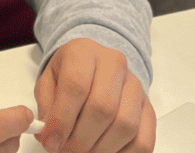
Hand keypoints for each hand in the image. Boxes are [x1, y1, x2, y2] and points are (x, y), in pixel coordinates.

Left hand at [34, 39, 154, 152]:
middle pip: (103, 108)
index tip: (51, 141)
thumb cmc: (70, 75)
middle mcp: (114, 64)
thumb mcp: (48, 82)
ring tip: (83, 151)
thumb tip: (48, 135)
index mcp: (84, 52)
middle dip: (81, 138)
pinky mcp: (148, 108)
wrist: (94, 66)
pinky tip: (105, 152)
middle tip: (66, 150)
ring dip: (101, 148)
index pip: (76, 86)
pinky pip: (144, 140)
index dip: (61, 120)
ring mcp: (135, 86)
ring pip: (125, 126)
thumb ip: (47, 107)